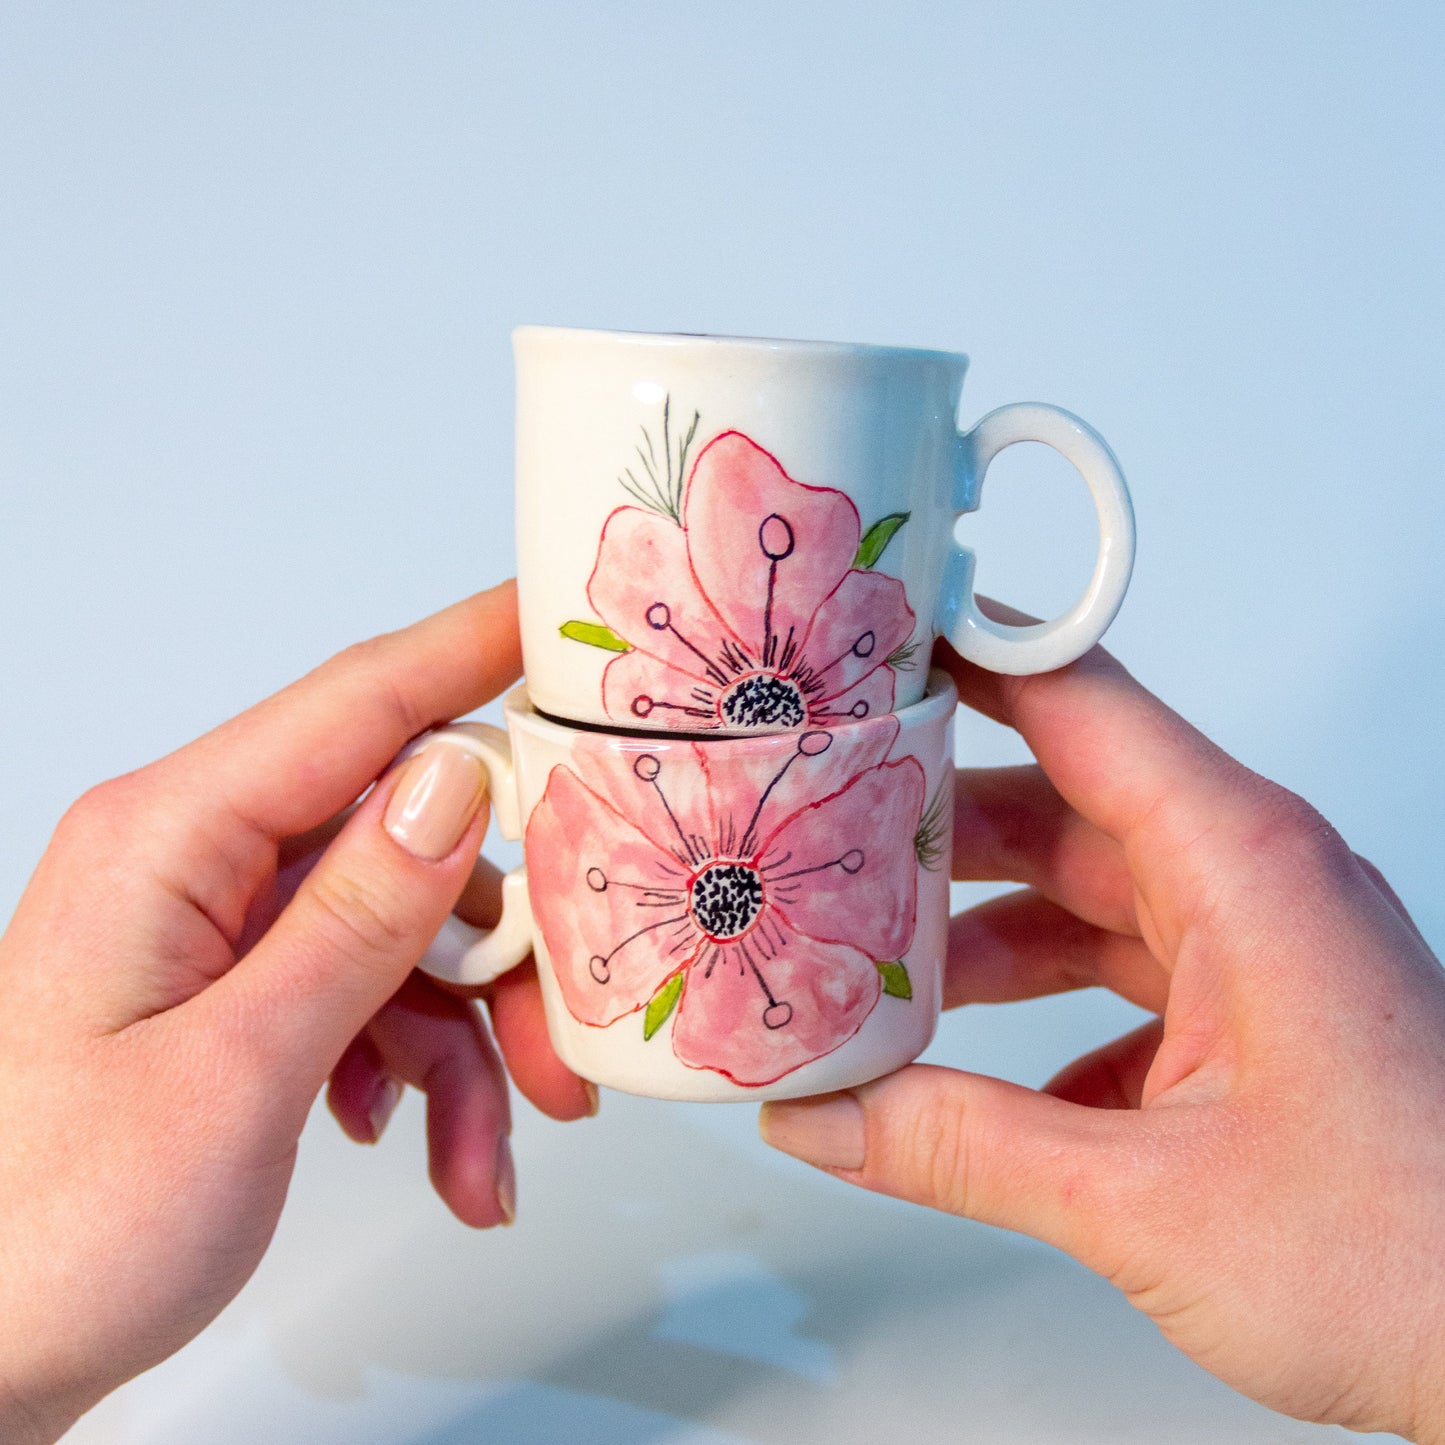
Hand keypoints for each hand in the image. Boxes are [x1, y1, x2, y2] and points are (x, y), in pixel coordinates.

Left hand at [0, 581, 591, 1443]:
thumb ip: (356, 918)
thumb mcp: (234, 1074)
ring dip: (471, 1037)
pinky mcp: (241, 986)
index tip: (569, 622)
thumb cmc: (48, 1234)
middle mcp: (199, 859)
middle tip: (566, 1033)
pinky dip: (423, 1066)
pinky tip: (429, 1143)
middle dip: (503, 942)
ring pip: (407, 930)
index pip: (357, 702)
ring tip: (489, 1149)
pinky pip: (373, 990)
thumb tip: (456, 782)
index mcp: (170, 837)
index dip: (475, 648)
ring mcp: (221, 924)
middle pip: (409, 836)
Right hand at [761, 635, 1444, 1440]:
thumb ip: (964, 1148)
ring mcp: (1264, 949)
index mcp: (1244, 866)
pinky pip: (1129, 975)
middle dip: (939, 819)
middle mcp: (1257, 882)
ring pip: (1090, 892)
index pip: (1080, 702)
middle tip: (828, 830)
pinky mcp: (1265, 1015)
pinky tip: (990, 1083)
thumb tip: (827, 1116)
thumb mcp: (1150, 1202)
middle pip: (1064, 799)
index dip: (969, 656)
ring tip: (880, 965)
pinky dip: (1051, 1013)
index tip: (870, 646)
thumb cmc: (1421, 1260)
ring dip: (986, 929)